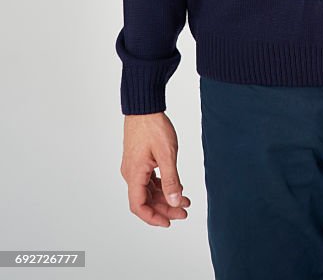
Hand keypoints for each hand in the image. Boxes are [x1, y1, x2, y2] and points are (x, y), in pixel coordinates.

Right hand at [121, 112, 190, 226]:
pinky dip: (161, 185)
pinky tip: (174, 186)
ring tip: (184, 199)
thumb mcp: (167, 154)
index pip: (139, 206)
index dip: (153, 217)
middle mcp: (130, 173)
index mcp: (134, 174)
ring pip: (148, 190)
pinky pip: (148, 180)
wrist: (144, 107)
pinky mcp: (138, 160)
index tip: (169, 222)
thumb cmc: (153, 127)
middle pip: (145, 200)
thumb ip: (171, 180)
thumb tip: (174, 201)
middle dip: (165, 208)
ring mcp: (134, 166)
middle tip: (184, 211)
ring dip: (164, 197)